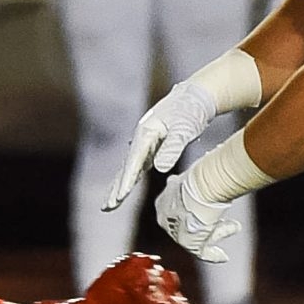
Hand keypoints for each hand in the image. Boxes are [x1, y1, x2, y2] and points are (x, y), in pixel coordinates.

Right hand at [102, 75, 227, 212]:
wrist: (196, 97)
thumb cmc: (191, 111)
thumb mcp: (184, 129)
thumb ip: (172, 148)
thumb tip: (159, 169)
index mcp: (146, 133)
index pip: (134, 162)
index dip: (126, 180)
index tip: (120, 196)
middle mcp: (142, 138)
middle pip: (126, 167)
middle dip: (116, 188)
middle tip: (107, 207)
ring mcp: (145, 143)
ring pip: (129, 168)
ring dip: (119, 186)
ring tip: (109, 204)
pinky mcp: (152, 147)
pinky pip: (138, 167)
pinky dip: (130, 180)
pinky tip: (124, 191)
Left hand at [154, 172, 238, 261]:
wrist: (199, 190)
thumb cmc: (199, 178)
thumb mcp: (195, 173)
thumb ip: (199, 175)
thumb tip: (211, 164)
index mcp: (163, 201)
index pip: (177, 208)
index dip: (194, 207)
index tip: (204, 208)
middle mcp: (165, 218)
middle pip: (188, 222)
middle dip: (206, 220)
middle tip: (220, 220)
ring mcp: (175, 233)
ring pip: (198, 235)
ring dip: (217, 231)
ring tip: (233, 226)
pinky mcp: (188, 244)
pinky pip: (202, 252)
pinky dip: (213, 255)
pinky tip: (223, 256)